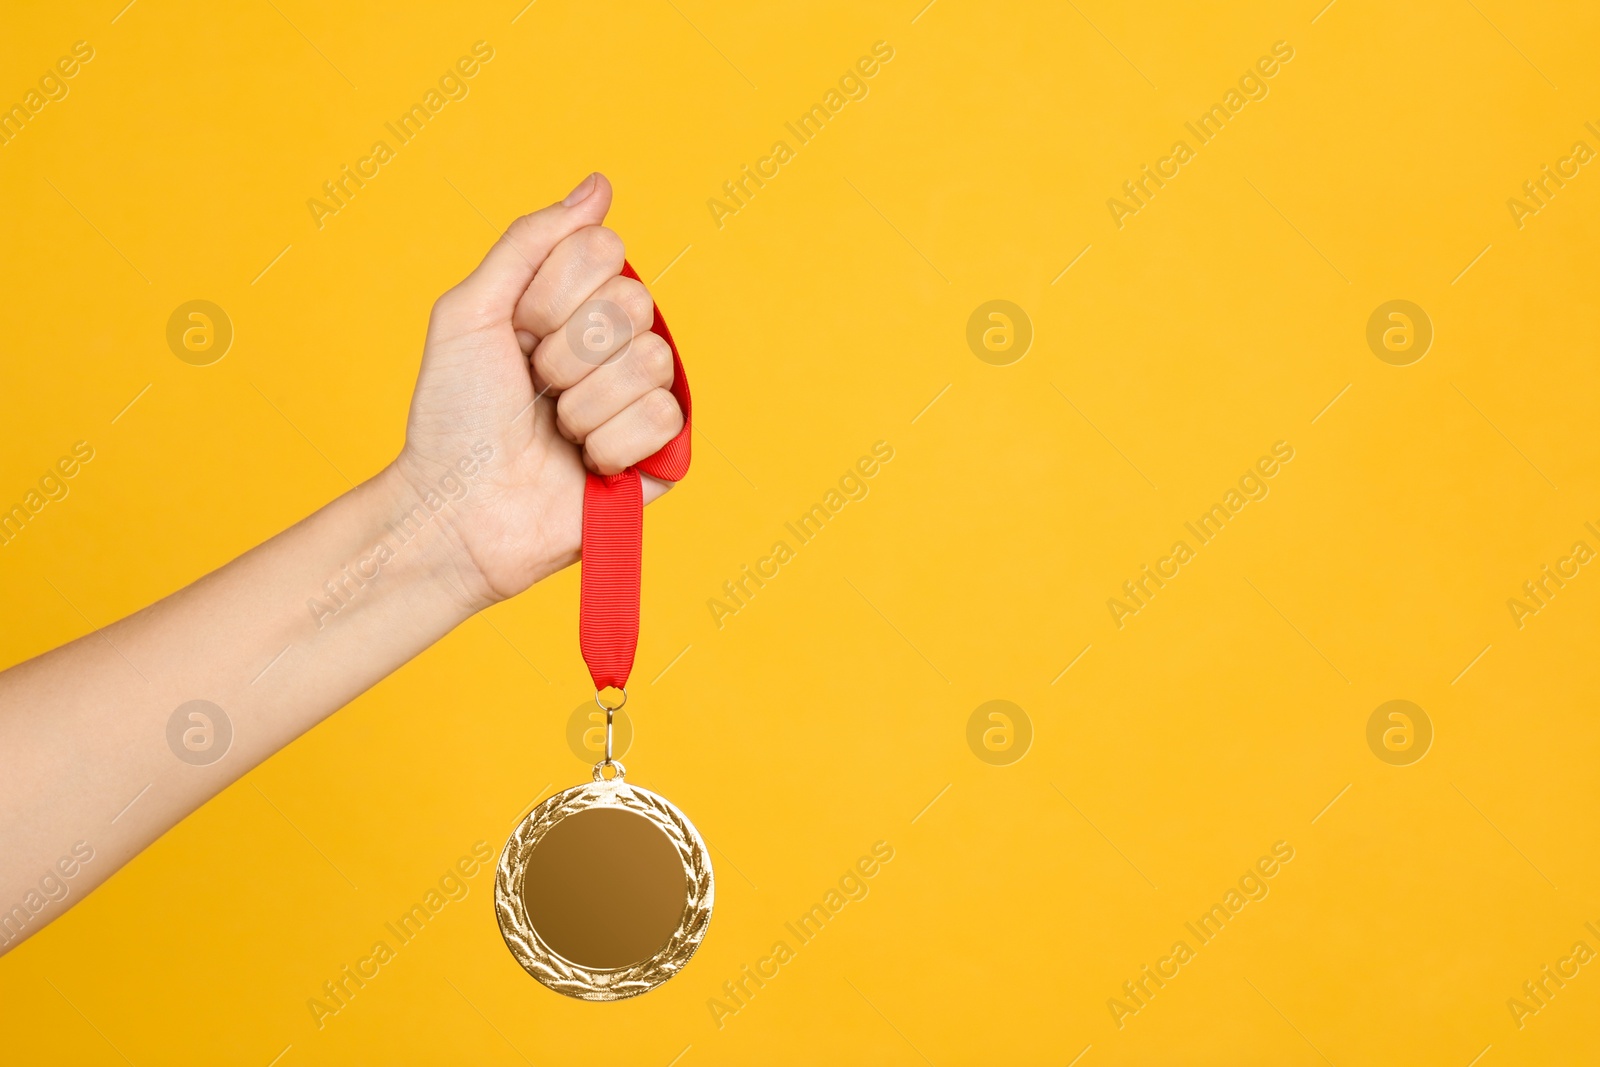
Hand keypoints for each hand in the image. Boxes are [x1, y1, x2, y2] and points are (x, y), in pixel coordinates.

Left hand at [391, 173, 684, 607]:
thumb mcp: (470, 311)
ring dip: (584, 405)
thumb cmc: (454, 415)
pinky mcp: (662, 452)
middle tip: (535, 387)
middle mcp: (616, 341)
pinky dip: (609, 446)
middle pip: (632, 303)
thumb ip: (529, 241)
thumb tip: (598, 186)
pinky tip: (585, 464)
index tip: (517, 333)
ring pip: (650, 361)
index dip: (552, 294)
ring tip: (556, 430)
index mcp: (575, 302)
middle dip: (566, 353)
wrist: (458, 506)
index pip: (605, 251)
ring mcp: (642, 395)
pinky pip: (664, 417)